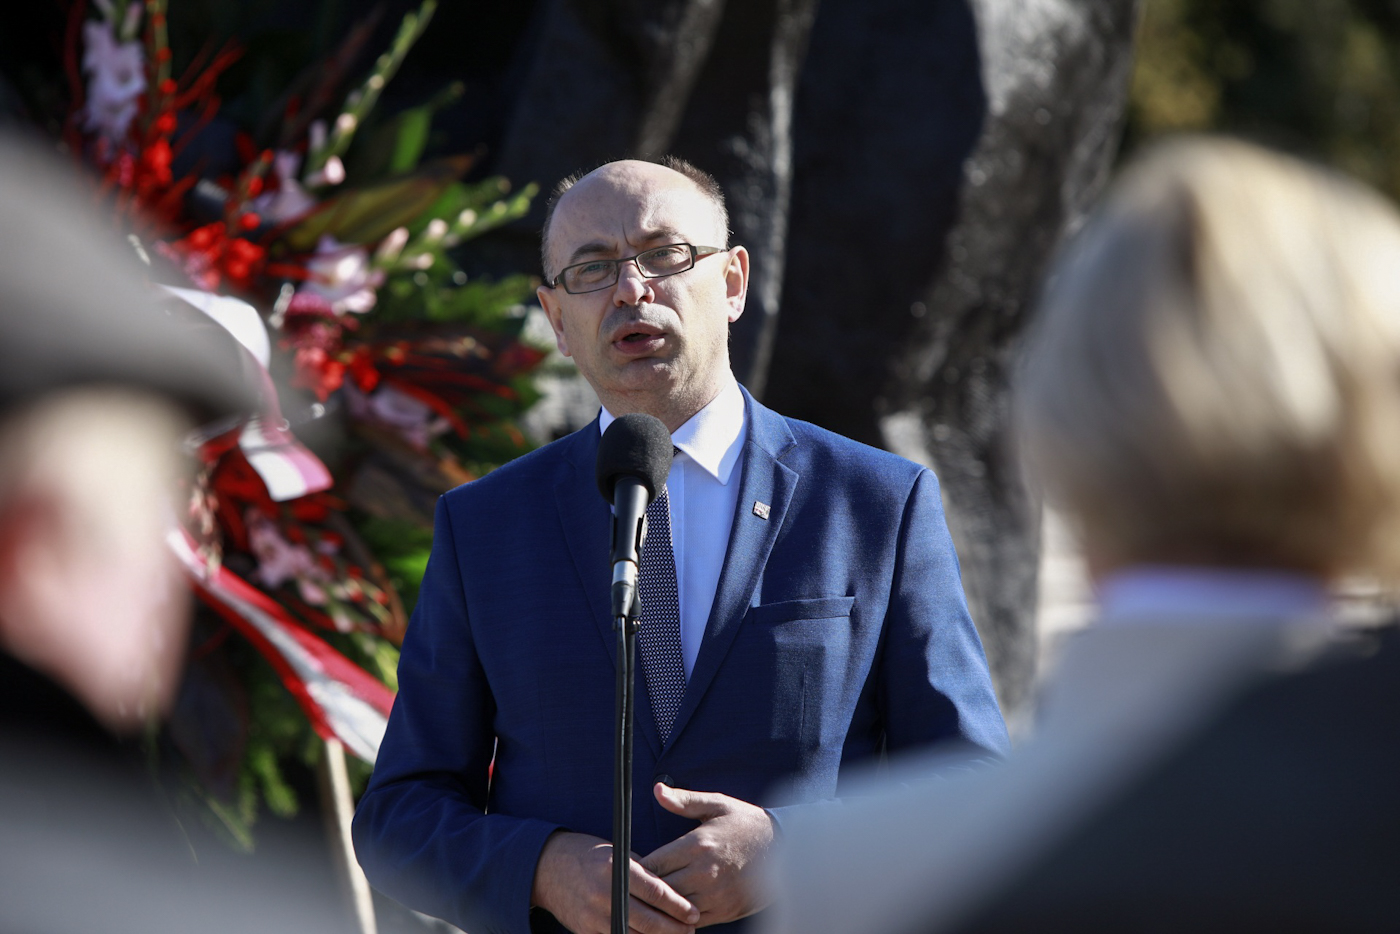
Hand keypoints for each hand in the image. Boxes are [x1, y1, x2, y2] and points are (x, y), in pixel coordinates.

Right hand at [532, 830, 699, 933]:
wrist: (546, 868)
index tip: (694, 913)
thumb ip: (641, 872)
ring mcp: (593, 916)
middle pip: (648, 921)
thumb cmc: (586, 855)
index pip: (655, 892)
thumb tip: (670, 890)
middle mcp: (604, 894)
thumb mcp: (616, 852)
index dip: (678, 906)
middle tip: (692, 930)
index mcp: (615, 868)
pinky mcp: (585, 931)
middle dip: (674, 929)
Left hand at [639, 784, 775, 926]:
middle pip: (659, 890)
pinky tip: (674, 911)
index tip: (630, 867)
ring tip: (651, 901)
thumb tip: (657, 790)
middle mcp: (704, 872)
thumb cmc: (746, 824)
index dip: (636, 868)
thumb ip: (684, 800)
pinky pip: (692, 922)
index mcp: (698, 844)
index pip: (653, 864)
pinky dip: (679, 920)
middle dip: (645, 890)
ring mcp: (715, 894)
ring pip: (674, 909)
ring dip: (661, 907)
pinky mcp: (725, 911)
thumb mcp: (717, 804)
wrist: (786, 849)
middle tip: (636, 887)